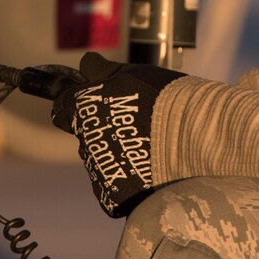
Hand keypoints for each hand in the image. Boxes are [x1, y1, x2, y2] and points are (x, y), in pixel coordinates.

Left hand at [48, 52, 182, 217]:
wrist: (196, 136)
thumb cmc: (165, 98)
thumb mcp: (131, 73)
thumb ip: (101, 70)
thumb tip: (86, 63)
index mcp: (84, 108)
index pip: (62, 106)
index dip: (74, 104)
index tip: (89, 105)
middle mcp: (84, 140)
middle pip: (83, 135)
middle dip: (98, 130)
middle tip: (127, 127)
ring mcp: (97, 171)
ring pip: (99, 161)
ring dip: (114, 154)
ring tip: (147, 148)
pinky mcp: (112, 195)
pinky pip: (113, 186)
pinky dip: (127, 179)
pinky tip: (149, 169)